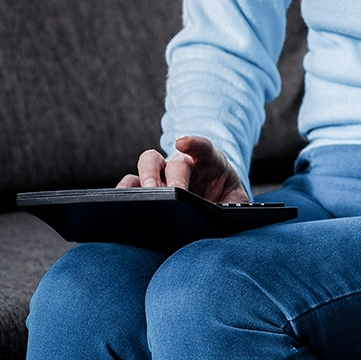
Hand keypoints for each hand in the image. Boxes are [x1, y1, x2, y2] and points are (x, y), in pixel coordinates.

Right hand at [120, 135, 249, 204]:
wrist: (214, 203)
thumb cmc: (226, 199)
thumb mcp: (237, 202)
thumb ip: (236, 206)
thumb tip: (227, 217)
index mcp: (210, 162)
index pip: (203, 148)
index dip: (194, 143)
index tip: (183, 142)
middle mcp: (184, 164)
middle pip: (174, 161)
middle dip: (170, 177)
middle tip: (169, 194)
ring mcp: (164, 174)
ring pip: (148, 163)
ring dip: (144, 179)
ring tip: (144, 199)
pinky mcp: (146, 187)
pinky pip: (131, 185)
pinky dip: (124, 192)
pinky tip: (123, 206)